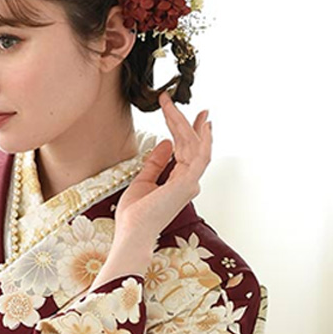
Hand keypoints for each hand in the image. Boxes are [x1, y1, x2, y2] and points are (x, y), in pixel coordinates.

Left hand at [90, 92, 212, 289]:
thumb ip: (156, 163)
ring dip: (183, 123)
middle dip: (188, 123)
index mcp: (178, 183)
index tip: (182, 115)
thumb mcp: (143, 181)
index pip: (186, 152)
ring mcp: (190, 182)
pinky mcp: (187, 181)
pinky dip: (200, 137)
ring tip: (171, 105)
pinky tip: (200, 124)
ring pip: (194, 145)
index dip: (186, 132)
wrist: (132, 231)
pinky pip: (198, 154)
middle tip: (181, 102)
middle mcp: (188, 182)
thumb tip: (166, 143)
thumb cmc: (135, 214)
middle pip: (192, 146)